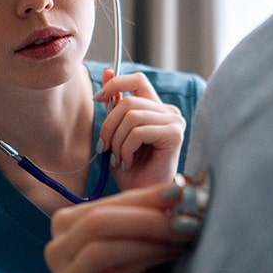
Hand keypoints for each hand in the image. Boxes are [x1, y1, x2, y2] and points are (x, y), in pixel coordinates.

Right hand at [46, 182, 194, 272]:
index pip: (111, 202)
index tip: (185, 191)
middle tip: (187, 218)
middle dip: (148, 216)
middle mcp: (57, 248)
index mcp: (67, 225)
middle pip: (99, 221)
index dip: (148, 195)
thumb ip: (147, 219)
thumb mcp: (133, 247)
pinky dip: (145, 262)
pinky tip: (171, 257)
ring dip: (147, 238)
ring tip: (182, 238)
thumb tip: (186, 188)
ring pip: (100, 248)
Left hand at [95, 68, 186, 189]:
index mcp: (156, 108)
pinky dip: (126, 148)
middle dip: (108, 126)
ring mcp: (175, 122)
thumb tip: (107, 72)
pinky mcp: (175, 135)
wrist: (142, 199)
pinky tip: (129, 162)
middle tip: (105, 148)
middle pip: (127, 102)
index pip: (136, 79)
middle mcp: (169, 112)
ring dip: (117, 141)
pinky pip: (138, 131)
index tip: (98, 100)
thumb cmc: (131, 172)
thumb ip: (115, 105)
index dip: (114, 84)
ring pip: (131, 116)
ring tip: (119, 159)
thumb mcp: (116, 133)